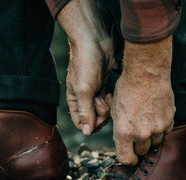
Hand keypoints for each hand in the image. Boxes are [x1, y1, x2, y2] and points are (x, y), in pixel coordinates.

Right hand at [57, 0, 114, 134]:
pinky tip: (111, 93)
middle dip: (100, 114)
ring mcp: (94, 94)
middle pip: (94, 119)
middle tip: (101, 102)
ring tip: (106, 95)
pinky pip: (109, 102)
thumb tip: (86, 132)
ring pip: (103, 111)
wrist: (95, 40)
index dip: (90, 125)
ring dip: (107, 106)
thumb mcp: (83, 90)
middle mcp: (83, 99)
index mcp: (74, 102)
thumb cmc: (85, 63)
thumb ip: (85, 112)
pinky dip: (111, 101)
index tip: (99, 120)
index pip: (81, 123)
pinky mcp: (103, 87)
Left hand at [111, 37, 175, 164]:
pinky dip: (161, 128)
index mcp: (124, 132)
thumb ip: (120, 131)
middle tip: (136, 133)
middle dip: (138, 146)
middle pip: (142, 152)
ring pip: (155, 143)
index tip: (129, 155)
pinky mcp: (170, 121)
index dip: (128, 159)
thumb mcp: (114, 111)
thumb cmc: (126, 90)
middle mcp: (142, 134)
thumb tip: (124, 142)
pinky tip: (155, 116)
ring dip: (151, 137)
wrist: (146, 73)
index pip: (127, 160)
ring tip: (146, 122)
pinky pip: (165, 132)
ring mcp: (158, 128)